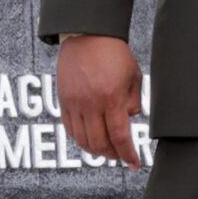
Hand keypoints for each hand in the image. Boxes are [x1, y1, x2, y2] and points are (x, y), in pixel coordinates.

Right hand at [56, 35, 143, 168]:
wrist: (88, 35)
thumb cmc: (114, 53)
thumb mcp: (134, 76)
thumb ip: (133, 101)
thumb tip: (129, 120)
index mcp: (112, 98)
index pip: (120, 137)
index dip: (128, 155)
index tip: (134, 164)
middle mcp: (91, 104)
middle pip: (100, 144)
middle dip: (112, 155)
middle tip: (120, 155)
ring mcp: (75, 103)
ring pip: (83, 140)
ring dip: (96, 150)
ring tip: (106, 150)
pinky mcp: (64, 100)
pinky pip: (70, 129)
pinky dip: (80, 139)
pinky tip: (90, 139)